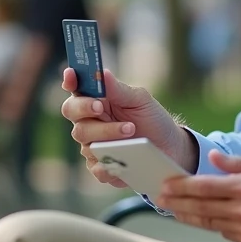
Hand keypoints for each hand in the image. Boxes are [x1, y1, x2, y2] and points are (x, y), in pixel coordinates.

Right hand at [61, 68, 194, 186]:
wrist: (170, 147)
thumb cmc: (151, 119)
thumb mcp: (140, 100)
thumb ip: (119, 89)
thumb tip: (101, 72)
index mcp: (96, 101)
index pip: (76, 90)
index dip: (70, 81)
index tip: (71, 76)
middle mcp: (90, 122)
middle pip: (73, 113)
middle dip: (85, 108)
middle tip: (100, 107)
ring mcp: (93, 146)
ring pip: (86, 140)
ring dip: (106, 133)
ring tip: (130, 129)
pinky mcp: (103, 168)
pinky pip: (96, 168)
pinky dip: (106, 164)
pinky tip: (118, 159)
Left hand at [155, 151, 240, 241]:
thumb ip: (235, 163)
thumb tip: (212, 158)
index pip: (203, 187)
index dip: (180, 187)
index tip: (165, 185)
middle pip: (199, 208)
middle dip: (176, 203)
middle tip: (159, 199)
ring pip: (207, 222)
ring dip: (187, 216)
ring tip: (172, 209)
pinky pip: (222, 232)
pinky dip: (210, 224)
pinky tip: (199, 218)